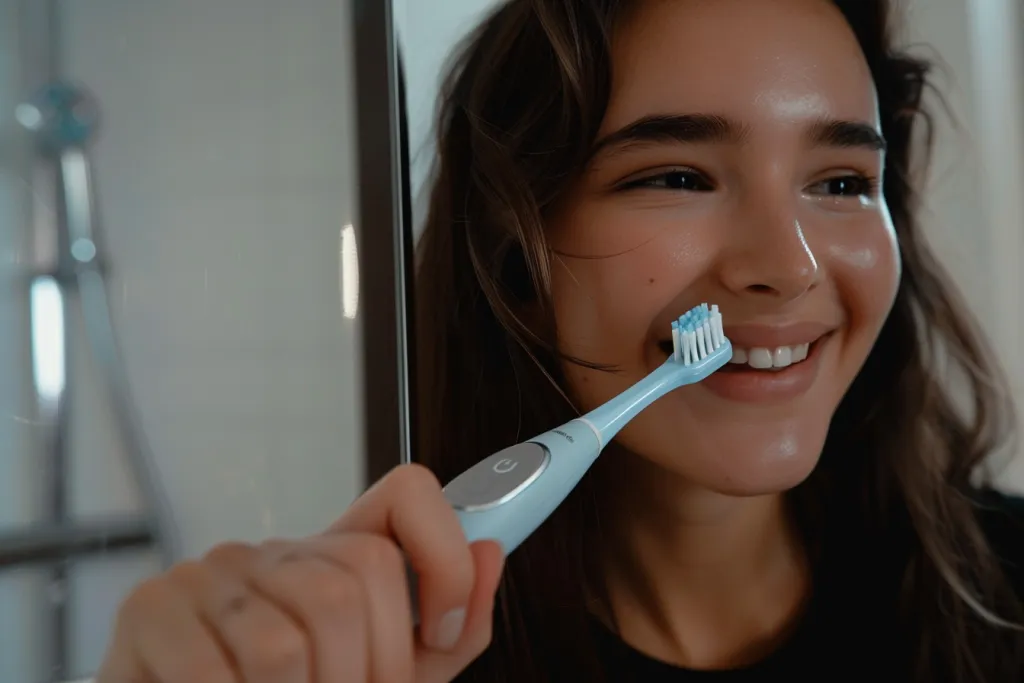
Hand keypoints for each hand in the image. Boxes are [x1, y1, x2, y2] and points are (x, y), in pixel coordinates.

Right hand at [96, 463, 504, 682]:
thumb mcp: (381, 674)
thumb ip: (445, 632)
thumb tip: (490, 553)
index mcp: (335, 559)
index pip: (409, 493)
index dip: (444, 554)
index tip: (441, 631)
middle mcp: (276, 551)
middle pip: (359, 580)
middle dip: (373, 672)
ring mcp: (213, 572)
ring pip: (295, 636)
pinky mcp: (154, 606)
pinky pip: (221, 667)